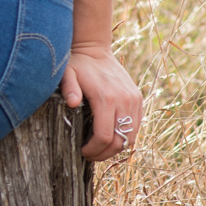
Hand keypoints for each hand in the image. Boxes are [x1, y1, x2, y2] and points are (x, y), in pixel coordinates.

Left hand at [60, 41, 143, 161]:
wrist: (95, 50)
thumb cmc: (78, 65)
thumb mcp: (67, 74)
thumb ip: (69, 89)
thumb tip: (72, 103)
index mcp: (106, 98)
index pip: (105, 137)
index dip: (94, 150)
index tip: (82, 151)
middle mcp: (124, 100)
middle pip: (120, 141)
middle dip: (105, 153)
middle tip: (90, 155)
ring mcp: (134, 100)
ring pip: (131, 136)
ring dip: (116, 147)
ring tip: (100, 148)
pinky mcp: (138, 99)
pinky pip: (136, 126)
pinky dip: (126, 136)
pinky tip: (111, 136)